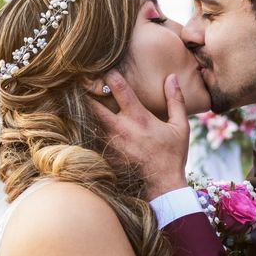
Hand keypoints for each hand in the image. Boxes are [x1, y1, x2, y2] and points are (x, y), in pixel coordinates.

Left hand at [89, 70, 189, 199]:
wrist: (163, 187)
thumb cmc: (172, 155)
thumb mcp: (180, 126)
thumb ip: (175, 100)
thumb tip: (171, 77)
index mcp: (139, 118)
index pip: (120, 89)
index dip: (110, 75)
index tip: (104, 67)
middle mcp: (120, 129)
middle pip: (94, 105)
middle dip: (86, 92)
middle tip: (80, 82)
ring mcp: (110, 143)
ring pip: (89, 121)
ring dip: (83, 110)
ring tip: (74, 100)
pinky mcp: (105, 156)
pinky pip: (90, 139)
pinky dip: (85, 129)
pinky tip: (80, 124)